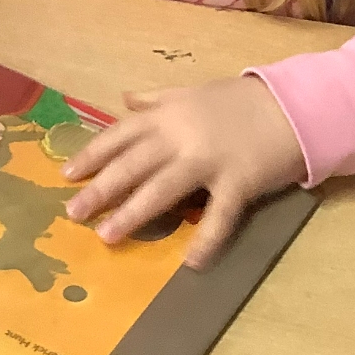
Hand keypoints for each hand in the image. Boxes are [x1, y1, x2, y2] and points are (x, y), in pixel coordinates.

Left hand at [63, 76, 306, 268]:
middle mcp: (179, 137)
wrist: (288, 106)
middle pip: (132, 165)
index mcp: (165, 115)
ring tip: (107, 236)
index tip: (66, 175)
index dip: (91, 155)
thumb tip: (123, 99)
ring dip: (132, 214)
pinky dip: (206, 239)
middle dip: (100, 190)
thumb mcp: (188, 92)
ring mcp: (208, 160)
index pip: (118, 136)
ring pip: (162, 190)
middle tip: (73, 213)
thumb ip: (154, 99)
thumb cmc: (234, 101)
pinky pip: (219, 215)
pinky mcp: (238, 183)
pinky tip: (190, 262)